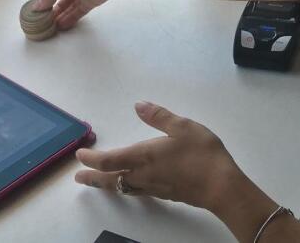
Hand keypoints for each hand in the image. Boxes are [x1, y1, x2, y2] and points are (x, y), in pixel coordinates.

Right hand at [36, 0, 116, 28]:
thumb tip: (37, 7)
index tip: (39, 11)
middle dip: (54, 10)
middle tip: (45, 21)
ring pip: (71, 6)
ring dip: (62, 16)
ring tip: (51, 26)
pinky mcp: (92, 2)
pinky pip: (79, 11)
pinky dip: (71, 18)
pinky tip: (62, 25)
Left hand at [74, 102, 247, 212]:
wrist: (221, 187)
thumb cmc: (201, 154)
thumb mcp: (183, 127)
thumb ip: (159, 116)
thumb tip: (139, 105)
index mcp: (144, 155)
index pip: (109, 159)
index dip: (92, 158)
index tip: (80, 155)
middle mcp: (143, 174)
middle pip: (111, 179)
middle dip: (93, 177)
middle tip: (79, 177)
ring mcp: (154, 187)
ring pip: (122, 187)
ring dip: (106, 184)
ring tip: (98, 182)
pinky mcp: (165, 194)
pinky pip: (136, 191)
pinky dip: (125, 188)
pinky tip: (131, 185)